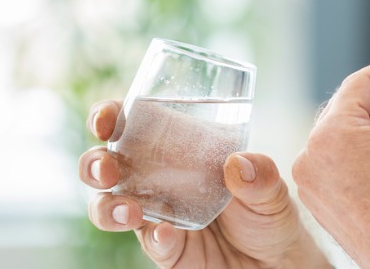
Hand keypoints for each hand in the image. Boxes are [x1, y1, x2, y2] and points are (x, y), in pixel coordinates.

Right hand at [79, 100, 329, 267]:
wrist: (274, 260)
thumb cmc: (266, 211)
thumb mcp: (271, 188)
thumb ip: (261, 175)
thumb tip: (239, 164)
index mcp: (176, 148)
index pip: (131, 123)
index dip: (109, 116)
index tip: (106, 120)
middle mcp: (156, 179)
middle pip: (105, 165)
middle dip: (95, 164)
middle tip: (107, 170)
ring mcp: (156, 214)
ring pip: (110, 207)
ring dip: (108, 206)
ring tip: (129, 210)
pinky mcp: (166, 248)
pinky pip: (150, 242)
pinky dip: (154, 238)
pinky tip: (166, 234)